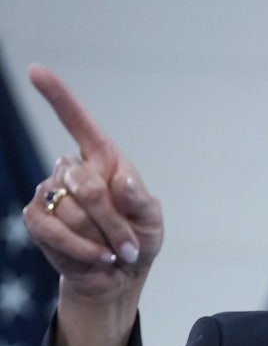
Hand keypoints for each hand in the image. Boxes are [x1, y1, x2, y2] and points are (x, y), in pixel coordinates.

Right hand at [22, 66, 162, 345]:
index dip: (58, 96)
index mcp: (103, 160)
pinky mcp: (36, 220)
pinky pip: (52, 230)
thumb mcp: (152, 221)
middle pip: (84, 182)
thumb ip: (141, 200)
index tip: (36, 70)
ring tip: (112, 251)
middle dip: (111, 219)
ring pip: (70, 210)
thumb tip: (121, 179)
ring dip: (99, 238)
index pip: (78, 121)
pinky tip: (96, 257)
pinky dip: (80, 249)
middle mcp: (72, 171)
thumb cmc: (139, 239)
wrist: (119, 274)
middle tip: (128, 243)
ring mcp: (51, 195)